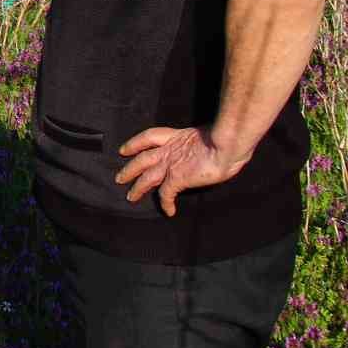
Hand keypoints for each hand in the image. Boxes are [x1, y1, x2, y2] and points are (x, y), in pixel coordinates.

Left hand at [115, 126, 247, 216]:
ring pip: (147, 177)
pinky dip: (166, 203)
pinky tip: (168, 211)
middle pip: (142, 159)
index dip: (135, 143)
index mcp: (177, 136)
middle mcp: (169, 149)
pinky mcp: (176, 177)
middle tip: (119, 178)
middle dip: (130, 169)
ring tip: (130, 197)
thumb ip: (204, 144)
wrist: (228, 144)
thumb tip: (211, 150)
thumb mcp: (211, 137)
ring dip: (138, 188)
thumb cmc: (227, 139)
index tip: (125, 149)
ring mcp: (171, 163)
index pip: (149, 137)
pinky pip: (166, 194)